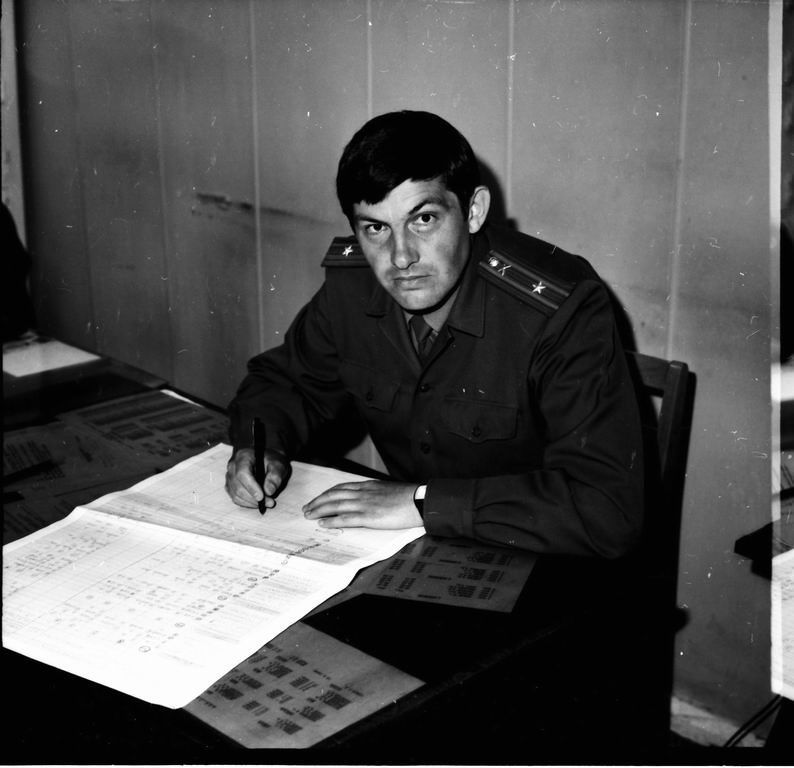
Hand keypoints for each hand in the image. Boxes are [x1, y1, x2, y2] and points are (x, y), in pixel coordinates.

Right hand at [225, 447, 289, 509]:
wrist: (266, 459)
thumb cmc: (272, 460)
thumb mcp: (278, 465)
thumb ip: (275, 476)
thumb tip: (268, 492)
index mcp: (243, 456)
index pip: (242, 474)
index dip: (251, 487)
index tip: (262, 497)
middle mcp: (233, 466)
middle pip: (238, 486)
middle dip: (253, 498)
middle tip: (270, 502)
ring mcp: (229, 476)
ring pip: (235, 494)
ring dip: (251, 502)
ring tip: (266, 503)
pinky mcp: (230, 485)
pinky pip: (235, 498)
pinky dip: (247, 503)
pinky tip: (258, 502)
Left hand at [302, 480, 422, 528]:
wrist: (420, 500)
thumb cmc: (409, 497)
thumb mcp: (388, 490)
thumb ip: (376, 493)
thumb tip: (369, 499)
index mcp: (368, 486)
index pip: (341, 488)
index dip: (327, 494)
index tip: (318, 498)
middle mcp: (363, 493)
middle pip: (334, 495)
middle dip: (318, 501)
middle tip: (307, 508)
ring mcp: (365, 504)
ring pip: (336, 505)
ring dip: (320, 510)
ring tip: (309, 515)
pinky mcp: (369, 516)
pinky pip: (346, 518)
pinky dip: (332, 520)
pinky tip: (323, 524)